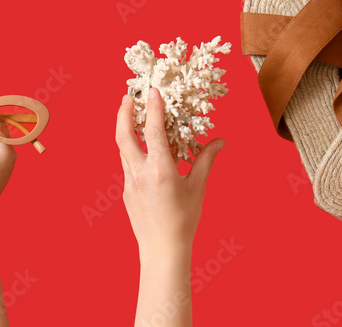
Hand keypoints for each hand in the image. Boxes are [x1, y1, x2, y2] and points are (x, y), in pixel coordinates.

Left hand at [115, 88, 223, 255]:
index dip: (152, 108)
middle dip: (124, 113)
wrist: (162, 250)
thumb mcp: (198, 187)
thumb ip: (206, 160)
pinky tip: (140, 147)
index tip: (152, 91)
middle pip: (124, 135)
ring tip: (130, 114)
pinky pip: (127, 163)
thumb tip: (219, 141)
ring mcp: (129, 182)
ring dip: (125, 129)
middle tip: (127, 96)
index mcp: (160, 170)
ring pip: (122, 148)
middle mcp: (140, 173)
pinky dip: (131, 149)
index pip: (152, 131)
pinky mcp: (126, 190)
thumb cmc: (183, 220)